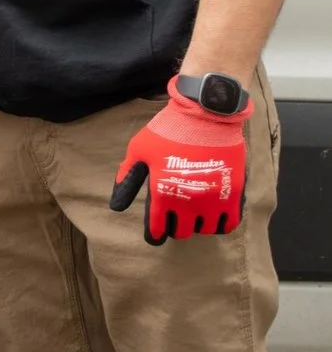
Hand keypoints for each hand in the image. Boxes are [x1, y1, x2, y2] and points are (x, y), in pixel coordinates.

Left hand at [110, 79, 250, 242]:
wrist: (205, 116)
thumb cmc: (168, 131)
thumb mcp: (139, 150)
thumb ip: (128, 178)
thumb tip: (117, 205)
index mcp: (162, 192)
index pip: (158, 228)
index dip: (154, 235)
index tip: (155, 235)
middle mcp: (189, 201)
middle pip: (182, 232)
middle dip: (175, 228)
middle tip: (173, 218)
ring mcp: (213, 199)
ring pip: (205, 230)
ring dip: (197, 225)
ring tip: (192, 214)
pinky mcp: (233, 194)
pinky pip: (229, 223)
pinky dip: (220, 224)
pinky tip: (212, 214)